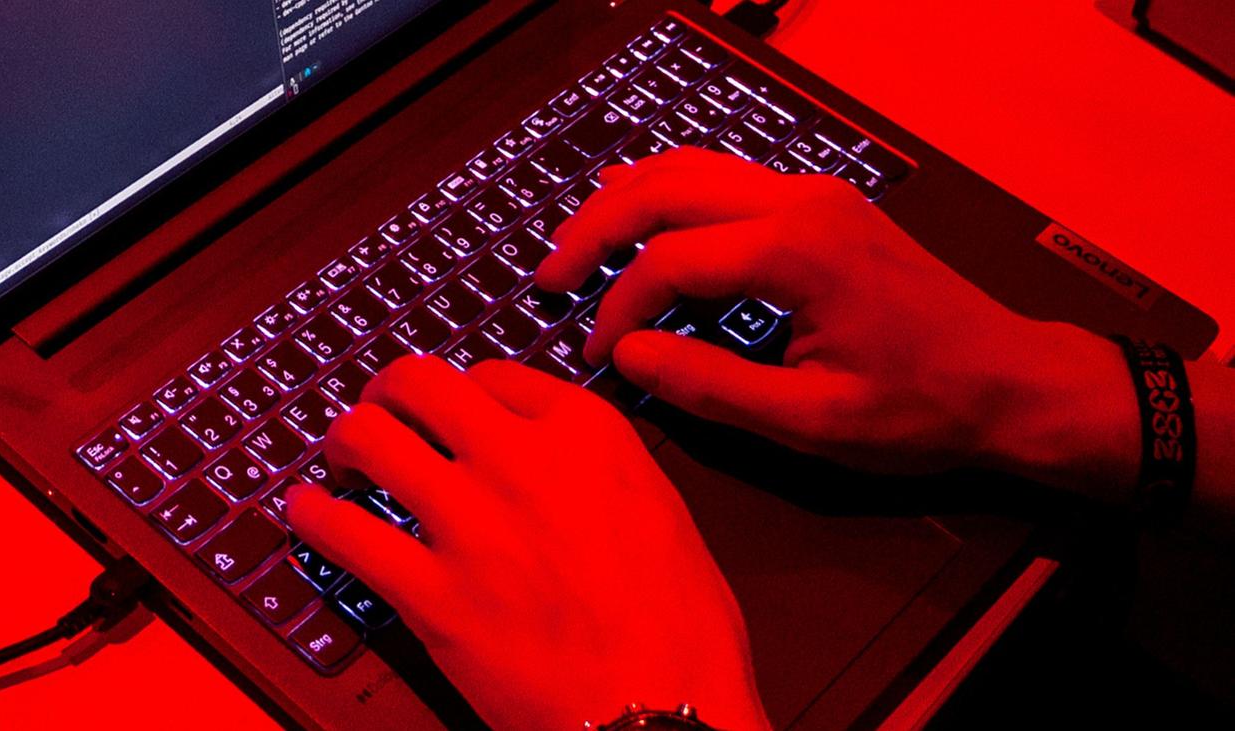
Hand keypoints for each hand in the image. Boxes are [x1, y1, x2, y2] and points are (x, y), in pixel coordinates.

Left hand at [287, 356, 770, 730]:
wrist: (661, 712)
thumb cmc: (682, 628)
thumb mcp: (660, 509)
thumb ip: (595, 466)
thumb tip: (548, 456)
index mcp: (586, 431)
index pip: (492, 375)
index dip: (460, 393)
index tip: (450, 413)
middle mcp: (520, 458)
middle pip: (417, 383)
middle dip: (387, 393)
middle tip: (378, 413)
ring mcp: (469, 523)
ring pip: (369, 439)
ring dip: (345, 443)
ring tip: (342, 462)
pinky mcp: (431, 594)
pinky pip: (343, 533)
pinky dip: (315, 516)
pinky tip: (311, 514)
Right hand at [538, 147, 1137, 486]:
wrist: (1010, 380)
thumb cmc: (921, 409)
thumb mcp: (810, 420)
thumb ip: (709, 387)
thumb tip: (627, 356)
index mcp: (796, 250)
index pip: (669, 260)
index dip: (618, 307)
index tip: (595, 355)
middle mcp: (800, 200)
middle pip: (666, 187)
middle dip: (597, 229)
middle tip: (550, 275)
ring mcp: (815, 193)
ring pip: (694, 167)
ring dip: (629, 200)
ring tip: (578, 242)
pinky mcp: (823, 204)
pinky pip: (727, 178)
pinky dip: (672, 194)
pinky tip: (645, 215)